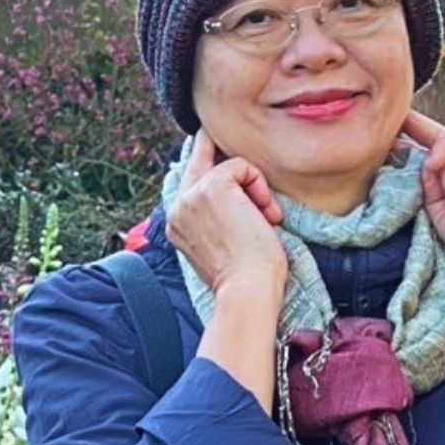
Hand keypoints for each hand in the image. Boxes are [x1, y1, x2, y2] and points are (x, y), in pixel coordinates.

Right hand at [166, 131, 287, 302]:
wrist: (247, 291)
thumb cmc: (246, 277)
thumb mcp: (224, 243)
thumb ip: (219, 217)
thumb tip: (241, 192)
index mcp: (178, 223)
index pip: (191, 179)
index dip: (212, 165)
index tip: (229, 163)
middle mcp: (178, 206)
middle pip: (199, 155)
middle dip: (224, 153)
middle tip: (235, 155)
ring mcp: (192, 195)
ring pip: (228, 164)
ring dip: (254, 188)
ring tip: (265, 218)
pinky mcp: (212, 186)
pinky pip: (242, 166)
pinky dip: (260, 187)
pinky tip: (265, 214)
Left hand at [401, 112, 444, 280]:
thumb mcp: (441, 210)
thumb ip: (429, 185)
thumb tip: (421, 161)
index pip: (442, 155)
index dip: (417, 146)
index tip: (393, 139)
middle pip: (442, 139)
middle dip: (418, 131)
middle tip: (397, 123)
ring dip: (443, 172)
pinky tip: (441, 166)